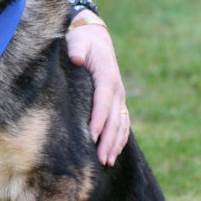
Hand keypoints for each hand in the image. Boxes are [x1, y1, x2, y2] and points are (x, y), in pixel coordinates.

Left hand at [66, 22, 129, 165]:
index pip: (103, 102)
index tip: (91, 137)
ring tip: (108, 162)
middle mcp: (117, 88)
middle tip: (101, 159)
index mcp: (107, 76)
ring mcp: (119, 96)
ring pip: (120, 123)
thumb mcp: (79, 41)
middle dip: (108, 140)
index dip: (98, 120)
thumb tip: (77, 58)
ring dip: (115, 143)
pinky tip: (114, 152)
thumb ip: (77, 49)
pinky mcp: (118, 100)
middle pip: (114, 118)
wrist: (96, 38)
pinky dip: (120, 138)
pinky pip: (122, 122)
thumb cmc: (83, 41)